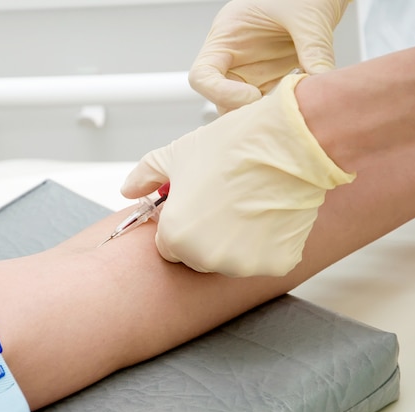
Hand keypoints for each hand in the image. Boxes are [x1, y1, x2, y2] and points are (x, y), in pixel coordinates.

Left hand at [121, 74, 354, 277]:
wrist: (286, 142)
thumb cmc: (230, 147)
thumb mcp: (175, 156)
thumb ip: (145, 177)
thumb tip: (129, 189)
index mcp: (174, 237)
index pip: (168, 246)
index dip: (181, 223)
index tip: (196, 206)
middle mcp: (205, 258)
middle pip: (198, 257)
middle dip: (205, 235)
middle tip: (223, 202)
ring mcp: (243, 265)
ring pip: (231, 260)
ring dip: (235, 242)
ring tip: (247, 204)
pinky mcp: (276, 263)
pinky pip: (264, 258)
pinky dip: (266, 242)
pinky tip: (268, 214)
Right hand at [189, 0, 350, 113]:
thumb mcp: (308, 15)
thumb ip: (314, 48)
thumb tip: (321, 82)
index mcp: (228, 35)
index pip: (202, 76)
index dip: (221, 93)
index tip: (253, 96)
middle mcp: (235, 57)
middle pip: (220, 99)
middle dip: (244, 111)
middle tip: (274, 112)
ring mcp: (252, 71)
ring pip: (242, 108)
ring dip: (263, 115)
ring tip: (290, 109)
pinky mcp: (272, 79)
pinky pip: (267, 106)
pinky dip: (280, 112)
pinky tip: (299, 105)